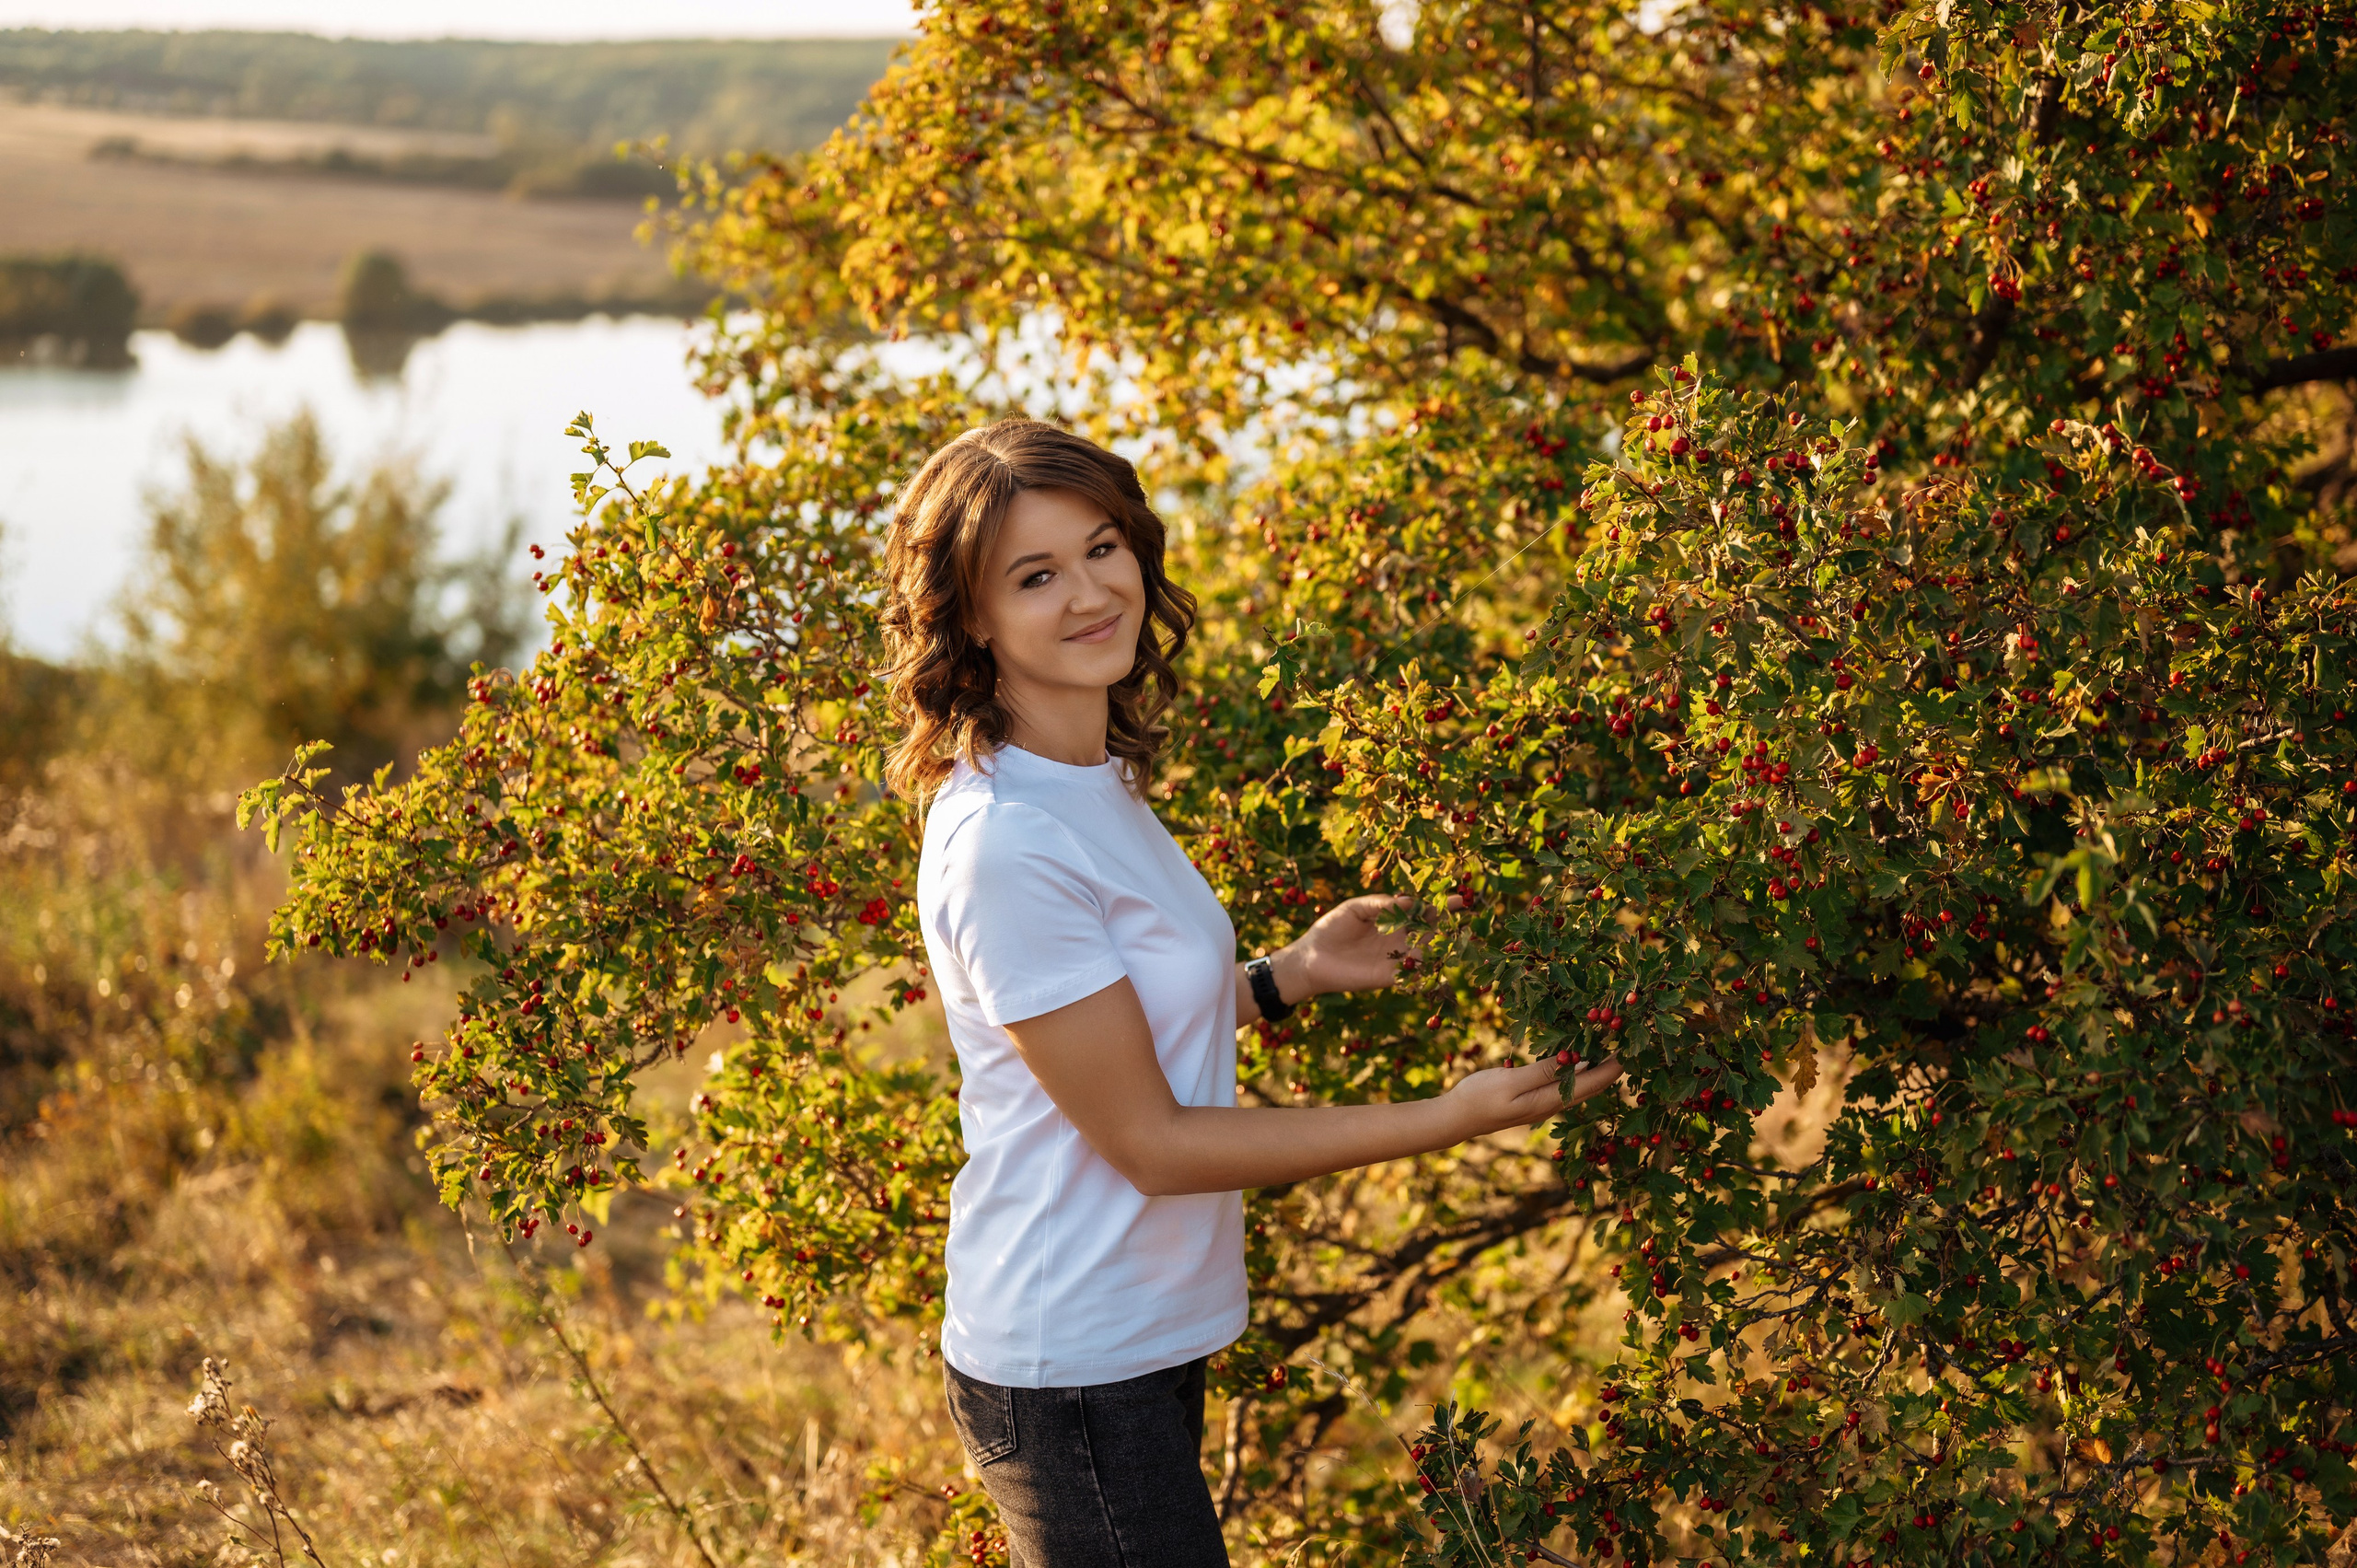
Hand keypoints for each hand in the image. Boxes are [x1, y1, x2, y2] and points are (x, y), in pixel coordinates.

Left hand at [1277, 893, 1453, 999]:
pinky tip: (1433, 957)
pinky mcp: (1389, 976)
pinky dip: (1424, 967)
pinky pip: (1412, 972)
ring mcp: (1397, 958)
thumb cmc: (1331, 928)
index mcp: (1392, 919)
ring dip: (1439, 941)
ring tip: (1450, 930)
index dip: (1439, 904)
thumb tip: (1409, 901)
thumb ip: (1380, 903)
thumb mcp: (1355, 908)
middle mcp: (1399, 938)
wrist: (1311, 957)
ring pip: (1426, 950)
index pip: (1421, 910)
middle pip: (1430, 929)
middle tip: (1462, 910)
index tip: (1458, 897)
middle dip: (1447, 920)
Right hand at [1441, 1055, 1624, 1138]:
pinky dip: (1579, 1068)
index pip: (1593, 1082)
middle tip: (1629, 1040)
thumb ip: (1543, 1071)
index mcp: (1551, 1100)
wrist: (1456, 1118)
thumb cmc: (1479, 1098)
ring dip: (1597, 1066)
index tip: (1632, 1046)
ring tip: (1610, 1044)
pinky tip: (1579, 1056)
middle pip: (1593, 1085)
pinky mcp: (1535, 1098)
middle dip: (1612, 1065)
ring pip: (1581, 1085)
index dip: (1614, 1066)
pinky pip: (1566, 1084)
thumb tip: (1577, 1058)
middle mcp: (1553, 1104)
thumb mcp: (1510, 1081)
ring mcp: (1545, 1102)